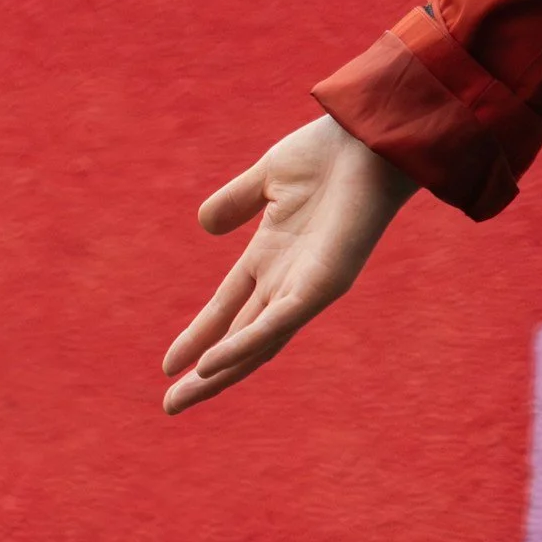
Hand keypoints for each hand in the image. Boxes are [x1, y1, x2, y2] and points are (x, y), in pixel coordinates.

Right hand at [161, 116, 415, 413]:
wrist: (372, 134)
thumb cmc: (331, 151)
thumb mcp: (267, 178)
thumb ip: (236, 202)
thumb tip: (205, 225)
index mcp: (273, 256)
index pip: (228, 309)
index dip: (198, 337)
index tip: (169, 366)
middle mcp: (288, 279)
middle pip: (238, 339)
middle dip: (204, 375)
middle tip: (171, 407)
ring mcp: (306, 287)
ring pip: (254, 344)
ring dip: (217, 375)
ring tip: (182, 400)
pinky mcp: (323, 285)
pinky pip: (275, 323)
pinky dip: (242, 346)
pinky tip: (210, 365)